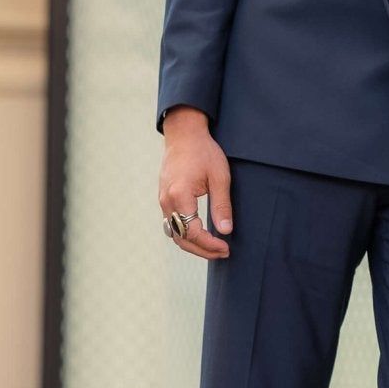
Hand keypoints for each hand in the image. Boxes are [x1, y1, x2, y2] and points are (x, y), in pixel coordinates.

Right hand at [159, 108, 233, 259]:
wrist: (184, 135)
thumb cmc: (203, 152)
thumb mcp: (219, 177)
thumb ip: (221, 205)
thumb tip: (225, 231)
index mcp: (180, 196)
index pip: (192, 232)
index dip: (209, 245)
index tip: (225, 248)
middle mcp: (167, 201)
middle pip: (181, 238)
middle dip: (202, 250)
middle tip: (223, 252)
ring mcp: (162, 200)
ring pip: (174, 234)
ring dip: (193, 245)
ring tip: (214, 248)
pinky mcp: (164, 199)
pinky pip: (172, 224)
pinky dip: (185, 235)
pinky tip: (201, 235)